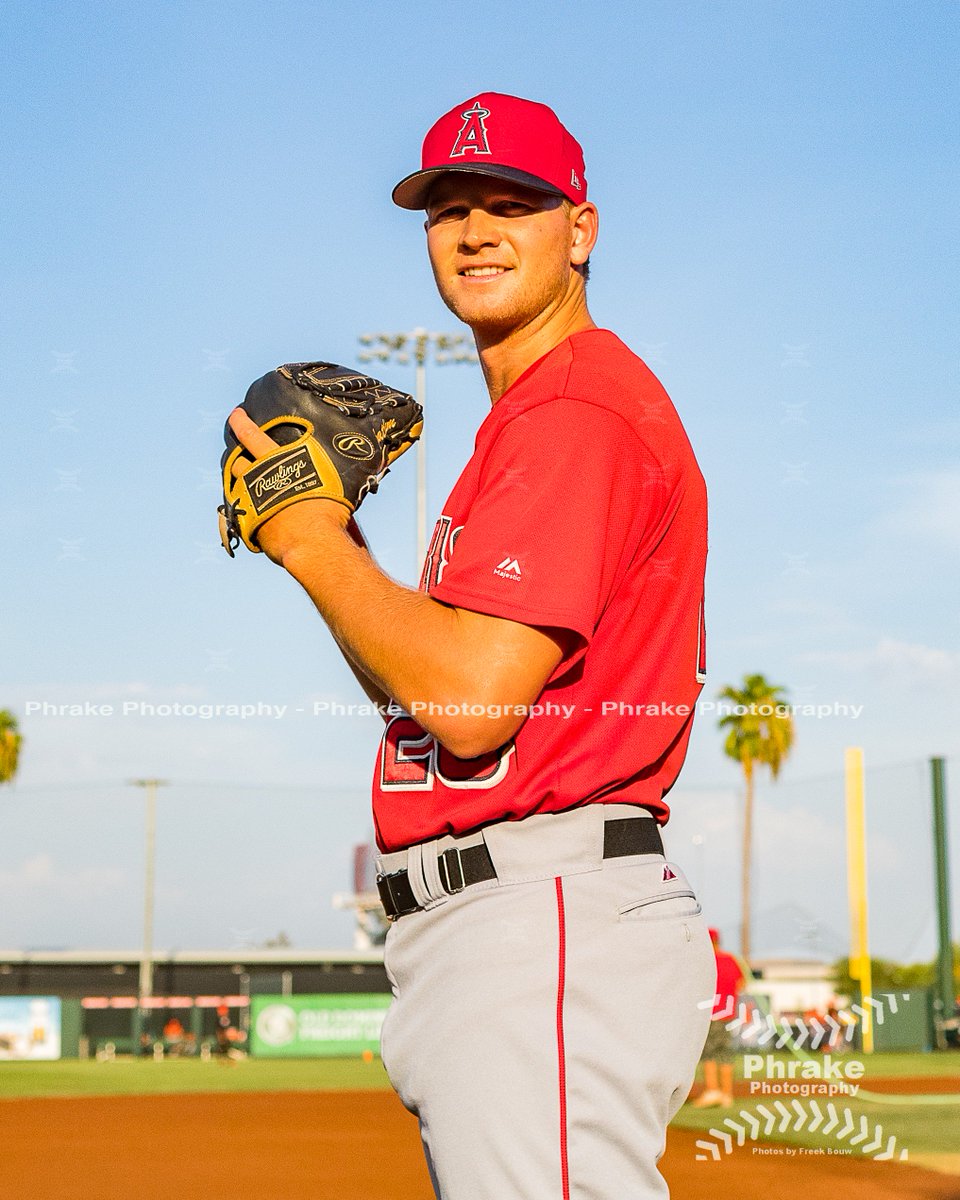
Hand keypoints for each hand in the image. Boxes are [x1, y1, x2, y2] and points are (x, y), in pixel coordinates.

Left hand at [226, 408, 349, 562]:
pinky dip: (245, 510)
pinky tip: (252, 513)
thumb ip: (325, 470)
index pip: (252, 435)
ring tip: (244, 481)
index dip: (241, 422)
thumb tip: (355, 461)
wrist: (314, 542)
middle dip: (235, 454)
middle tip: (235, 449)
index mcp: (279, 460)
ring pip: (235, 484)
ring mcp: (251, 499)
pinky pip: (242, 513)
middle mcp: (260, 476)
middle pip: (237, 459)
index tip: (236, 414)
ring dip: (238, 481)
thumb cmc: (330, 510)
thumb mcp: (332, 481)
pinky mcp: (249, 522)